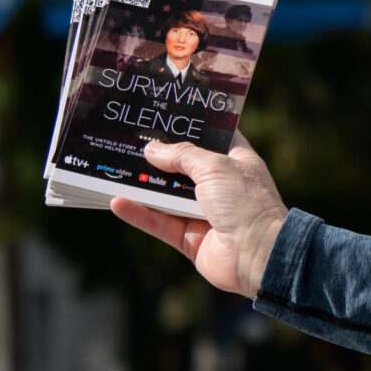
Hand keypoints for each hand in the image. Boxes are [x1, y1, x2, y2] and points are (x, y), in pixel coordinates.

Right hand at [111, 132, 289, 297]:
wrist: (259, 255)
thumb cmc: (246, 204)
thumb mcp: (215, 167)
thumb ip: (183, 155)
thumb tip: (152, 150)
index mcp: (237, 164)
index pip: (214, 138)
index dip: (191, 128)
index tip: (163, 116)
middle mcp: (222, 187)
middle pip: (183, 168)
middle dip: (157, 157)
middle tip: (126, 140)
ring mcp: (206, 214)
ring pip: (166, 196)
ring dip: (142, 185)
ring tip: (111, 168)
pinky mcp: (192, 239)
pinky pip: (160, 223)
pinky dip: (139, 213)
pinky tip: (116, 201)